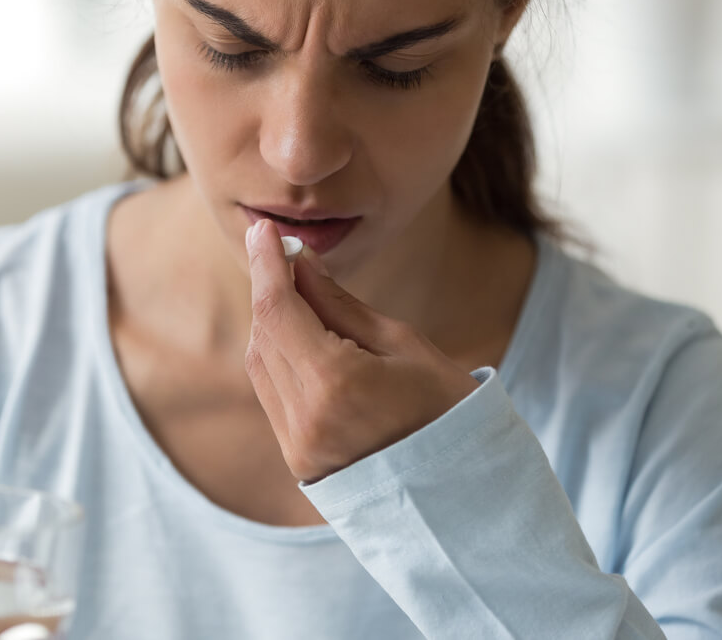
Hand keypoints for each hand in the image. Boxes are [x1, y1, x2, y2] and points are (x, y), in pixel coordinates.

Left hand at [244, 218, 479, 482]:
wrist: (461, 492)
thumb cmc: (447, 409)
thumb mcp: (403, 344)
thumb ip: (341, 304)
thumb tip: (302, 263)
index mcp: (336, 384)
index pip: (278, 309)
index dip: (266, 264)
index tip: (263, 229)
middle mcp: (305, 418)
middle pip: (264, 335)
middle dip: (270, 289)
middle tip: (285, 254)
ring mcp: (297, 445)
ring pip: (260, 365)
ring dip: (272, 323)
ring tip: (300, 295)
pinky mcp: (297, 460)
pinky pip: (272, 395)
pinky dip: (278, 358)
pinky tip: (302, 338)